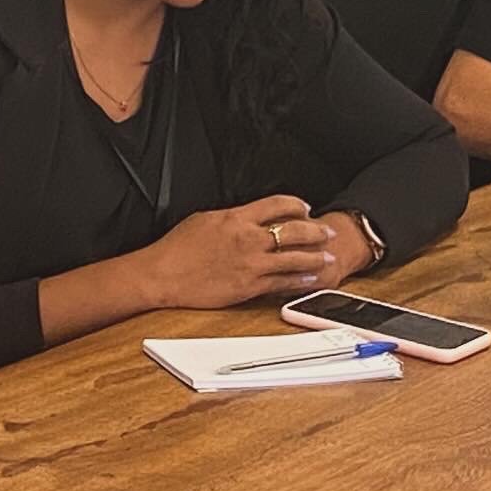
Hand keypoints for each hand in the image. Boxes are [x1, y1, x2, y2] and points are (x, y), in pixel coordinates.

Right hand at [143, 194, 337, 309]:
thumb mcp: (203, 220)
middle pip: (295, 230)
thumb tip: (243, 217)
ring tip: (328, 258)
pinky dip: (301, 280)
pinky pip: (283, 283)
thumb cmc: (176, 248)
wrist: (163, 274)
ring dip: (316, 258)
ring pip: (295, 258)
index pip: (277, 204)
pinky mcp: (249, 286)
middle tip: (327, 232)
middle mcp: (248, 238)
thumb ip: (230, 218)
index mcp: (236, 218)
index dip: (297, 205)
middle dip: (316, 231)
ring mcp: (251, 263)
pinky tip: (310, 279)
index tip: (305, 208)